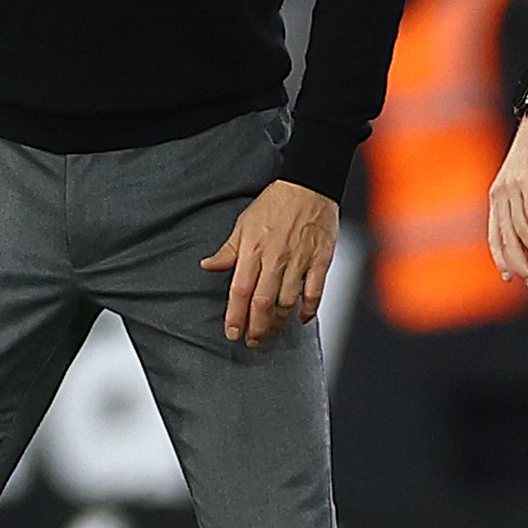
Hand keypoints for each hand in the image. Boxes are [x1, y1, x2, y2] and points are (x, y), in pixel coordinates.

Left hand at [201, 181, 338, 346]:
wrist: (309, 186)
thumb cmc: (275, 202)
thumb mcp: (244, 223)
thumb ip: (228, 250)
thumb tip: (207, 266)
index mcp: (253, 250)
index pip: (240, 291)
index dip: (235, 316)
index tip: (232, 332)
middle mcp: (275, 259)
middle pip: (262, 303)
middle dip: (256, 328)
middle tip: (252, 341)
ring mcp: (299, 261)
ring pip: (287, 303)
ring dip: (278, 323)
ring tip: (272, 333)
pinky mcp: (320, 261)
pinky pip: (314, 293)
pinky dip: (307, 310)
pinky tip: (300, 319)